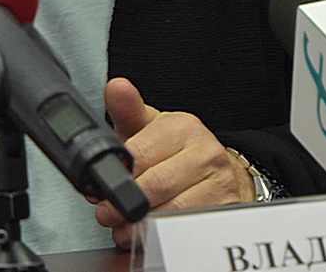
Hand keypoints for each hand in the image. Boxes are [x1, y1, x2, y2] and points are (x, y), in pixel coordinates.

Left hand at [94, 77, 254, 247]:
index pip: (139, 155)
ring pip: (167, 214)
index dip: (114, 177)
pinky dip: (159, 238)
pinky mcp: (224, 211)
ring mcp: (218, 183)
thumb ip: (127, 110)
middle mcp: (205, 152)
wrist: (218, 172)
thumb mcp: (150, 128)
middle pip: (152, 187)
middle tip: (109, 212)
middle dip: (122, 206)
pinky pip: (183, 231)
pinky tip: (150, 230)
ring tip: (127, 223)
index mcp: (183, 127)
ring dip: (138, 227)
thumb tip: (116, 88)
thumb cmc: (177, 152)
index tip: (101, 188)